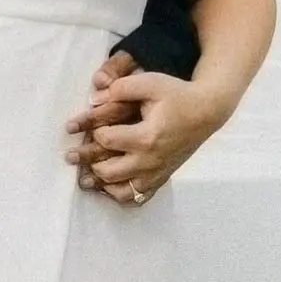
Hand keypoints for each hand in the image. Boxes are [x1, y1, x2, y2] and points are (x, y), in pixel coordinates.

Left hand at [64, 64, 214, 206]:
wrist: (206, 112)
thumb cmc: (177, 96)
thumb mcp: (150, 83)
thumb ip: (121, 88)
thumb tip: (94, 99)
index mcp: (147, 137)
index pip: (107, 140)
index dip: (95, 131)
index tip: (95, 125)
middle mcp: (151, 161)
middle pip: (108, 172)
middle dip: (88, 161)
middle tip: (74, 154)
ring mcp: (157, 174)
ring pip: (120, 192)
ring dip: (101, 184)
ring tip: (88, 173)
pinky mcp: (161, 179)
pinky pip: (137, 198)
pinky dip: (120, 193)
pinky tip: (110, 183)